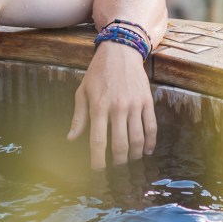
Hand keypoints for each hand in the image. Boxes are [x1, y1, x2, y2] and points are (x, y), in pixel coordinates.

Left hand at [66, 41, 156, 169]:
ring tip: (129, 161)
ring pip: (137, 138)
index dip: (98, 159)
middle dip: (117, 161)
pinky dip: (150, 142)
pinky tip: (146, 151)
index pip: (97, 140)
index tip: (98, 170)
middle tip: (115, 168)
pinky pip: (151, 127)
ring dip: (134, 155)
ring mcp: (134, 104)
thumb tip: (71, 138)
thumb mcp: (82, 92)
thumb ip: (79, 117)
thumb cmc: (97, 73)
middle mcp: (117, 107)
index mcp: (99, 106)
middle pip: (120, 143)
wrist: (120, 51)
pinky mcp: (147, 101)